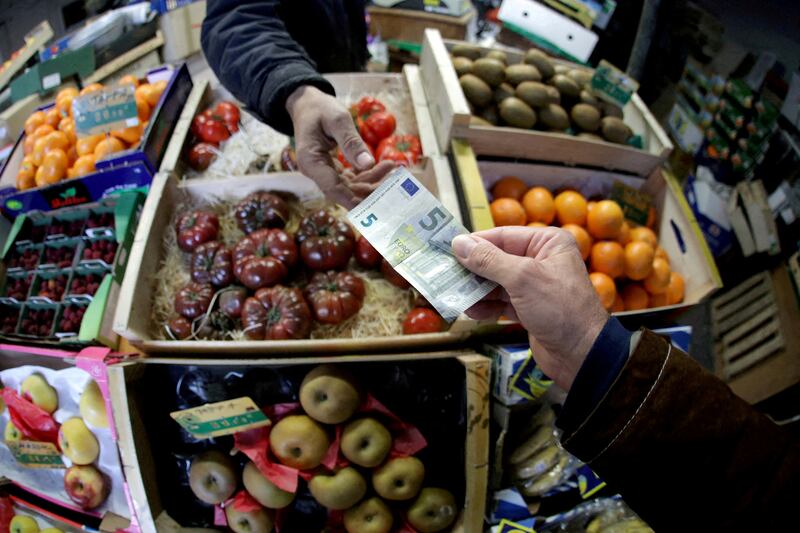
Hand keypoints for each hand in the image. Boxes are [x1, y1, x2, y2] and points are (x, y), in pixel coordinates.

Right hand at [287, 85, 391, 206]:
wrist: (308, 104)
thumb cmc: (320, 109)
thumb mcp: (337, 120)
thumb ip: (351, 142)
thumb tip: (368, 163)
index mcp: (311, 162)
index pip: (332, 188)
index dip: (352, 200)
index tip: (373, 208)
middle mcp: (316, 172)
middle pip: (344, 190)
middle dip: (369, 190)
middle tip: (393, 184)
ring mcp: (324, 172)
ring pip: (351, 185)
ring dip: (373, 180)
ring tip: (392, 168)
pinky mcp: (333, 169)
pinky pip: (353, 177)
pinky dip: (369, 173)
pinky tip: (386, 166)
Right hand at [452, 226, 607, 390]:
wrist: (582, 355)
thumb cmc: (560, 309)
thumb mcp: (522, 279)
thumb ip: (488, 260)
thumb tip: (459, 243)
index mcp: (547, 243)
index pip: (503, 236)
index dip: (474, 243)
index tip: (447, 248)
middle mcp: (541, 260)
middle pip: (496, 259)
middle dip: (472, 270)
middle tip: (445, 274)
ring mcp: (535, 286)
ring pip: (496, 282)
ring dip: (476, 290)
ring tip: (454, 295)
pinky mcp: (529, 308)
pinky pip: (501, 302)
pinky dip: (486, 306)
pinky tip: (470, 311)